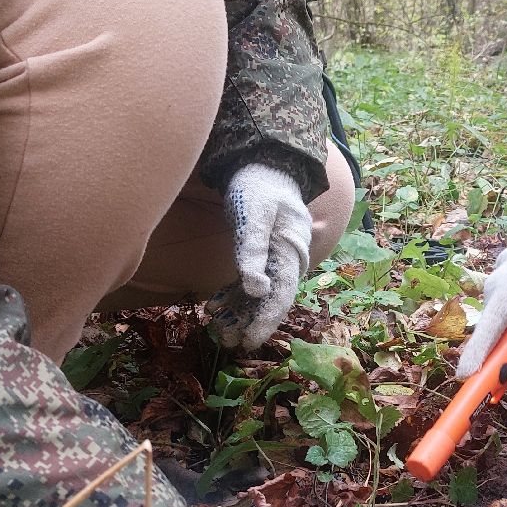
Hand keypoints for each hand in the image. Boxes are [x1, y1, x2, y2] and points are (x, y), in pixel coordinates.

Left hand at [210, 164, 312, 348]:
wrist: (263, 163)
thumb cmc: (258, 187)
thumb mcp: (254, 216)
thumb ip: (254, 251)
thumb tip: (256, 290)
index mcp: (290, 253)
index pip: (280, 295)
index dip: (265, 321)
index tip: (249, 342)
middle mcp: (286, 260)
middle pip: (270, 300)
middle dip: (250, 323)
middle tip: (228, 342)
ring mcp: (274, 258)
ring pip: (259, 295)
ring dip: (240, 313)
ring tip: (220, 332)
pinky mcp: (261, 254)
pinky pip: (250, 282)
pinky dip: (234, 296)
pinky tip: (215, 307)